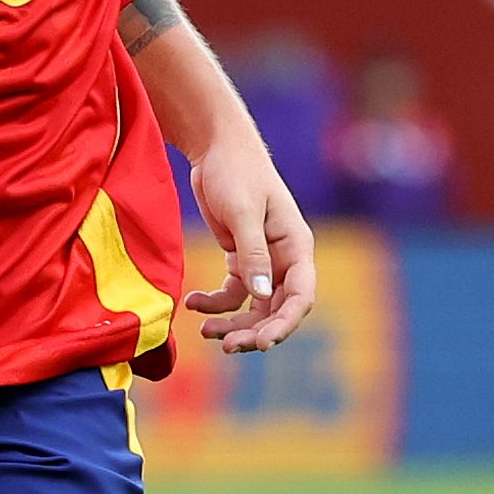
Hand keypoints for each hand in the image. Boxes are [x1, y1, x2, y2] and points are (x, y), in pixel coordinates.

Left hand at [183, 142, 317, 353]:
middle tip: (228, 346)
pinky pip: (233, 294)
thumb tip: (261, 296)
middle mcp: (284, 258)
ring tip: (205, 332)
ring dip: (233, 323)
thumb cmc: (235, 171)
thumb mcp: (241, 211)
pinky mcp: (240, 258)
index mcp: (296, 246)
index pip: (300, 296)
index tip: (263, 344)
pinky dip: (215, 304)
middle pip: (276, 309)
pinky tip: (193, 303)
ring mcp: (263, 260)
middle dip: (255, 331)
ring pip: (254, 307)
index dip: (285, 324)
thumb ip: (252, 253)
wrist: (216, 147)